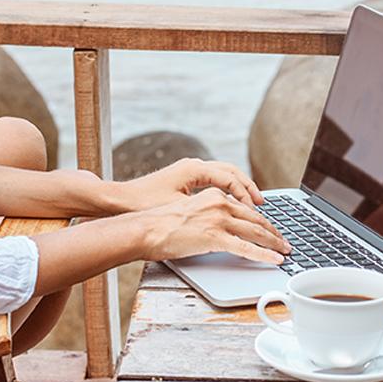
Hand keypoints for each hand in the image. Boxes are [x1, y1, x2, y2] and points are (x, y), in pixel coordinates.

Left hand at [114, 157, 264, 211]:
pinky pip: (215, 180)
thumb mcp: (177, 209)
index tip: (257, 211)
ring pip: (224, 174)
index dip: (246, 195)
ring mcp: (190, 170)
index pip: (230, 179)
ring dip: (240, 188)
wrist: (120, 201)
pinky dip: (228, 190)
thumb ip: (203, 210)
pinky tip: (233, 203)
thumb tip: (226, 216)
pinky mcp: (186, 178)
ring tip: (253, 204)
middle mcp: (194, 165)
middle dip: (249, 189)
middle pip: (232, 172)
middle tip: (263, 205)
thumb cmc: (144, 204)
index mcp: (194, 169)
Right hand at [138, 187, 289, 265]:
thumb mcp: (190, 211)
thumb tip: (221, 230)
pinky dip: (264, 255)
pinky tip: (275, 260)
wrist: (146, 229)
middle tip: (284, 242)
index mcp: (213, 196)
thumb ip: (209, 215)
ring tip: (285, 251)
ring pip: (256, 232)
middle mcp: (219, 204)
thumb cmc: (161, 224)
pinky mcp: (215, 237)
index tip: (271, 229)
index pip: (245, 208)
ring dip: (274, 243)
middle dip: (273, 232)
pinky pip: (247, 248)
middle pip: (256, 219)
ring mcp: (219, 220)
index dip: (262, 220)